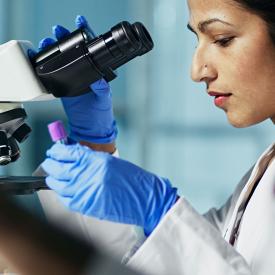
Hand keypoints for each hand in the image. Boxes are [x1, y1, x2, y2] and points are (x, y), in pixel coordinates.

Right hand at [38, 15, 116, 143]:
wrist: (90, 127)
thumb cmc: (101, 113)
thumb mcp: (104, 100)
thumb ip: (102, 90)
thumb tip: (98, 80)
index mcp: (97, 72)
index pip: (92, 50)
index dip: (86, 35)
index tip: (81, 24)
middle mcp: (85, 72)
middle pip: (74, 51)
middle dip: (66, 39)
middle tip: (58, 31)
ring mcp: (72, 78)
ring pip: (62, 59)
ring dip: (55, 49)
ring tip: (47, 42)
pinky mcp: (63, 86)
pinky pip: (53, 73)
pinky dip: (47, 65)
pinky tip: (41, 58)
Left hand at [42, 143, 177, 235]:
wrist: (145, 198)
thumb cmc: (133, 179)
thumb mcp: (111, 162)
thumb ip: (90, 159)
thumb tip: (72, 156)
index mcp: (96, 161)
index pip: (67, 153)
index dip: (56, 151)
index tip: (54, 151)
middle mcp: (88, 176)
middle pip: (58, 168)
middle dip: (50, 164)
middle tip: (50, 162)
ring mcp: (85, 192)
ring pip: (58, 185)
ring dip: (53, 179)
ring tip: (53, 176)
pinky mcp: (86, 207)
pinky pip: (66, 199)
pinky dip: (61, 193)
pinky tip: (63, 189)